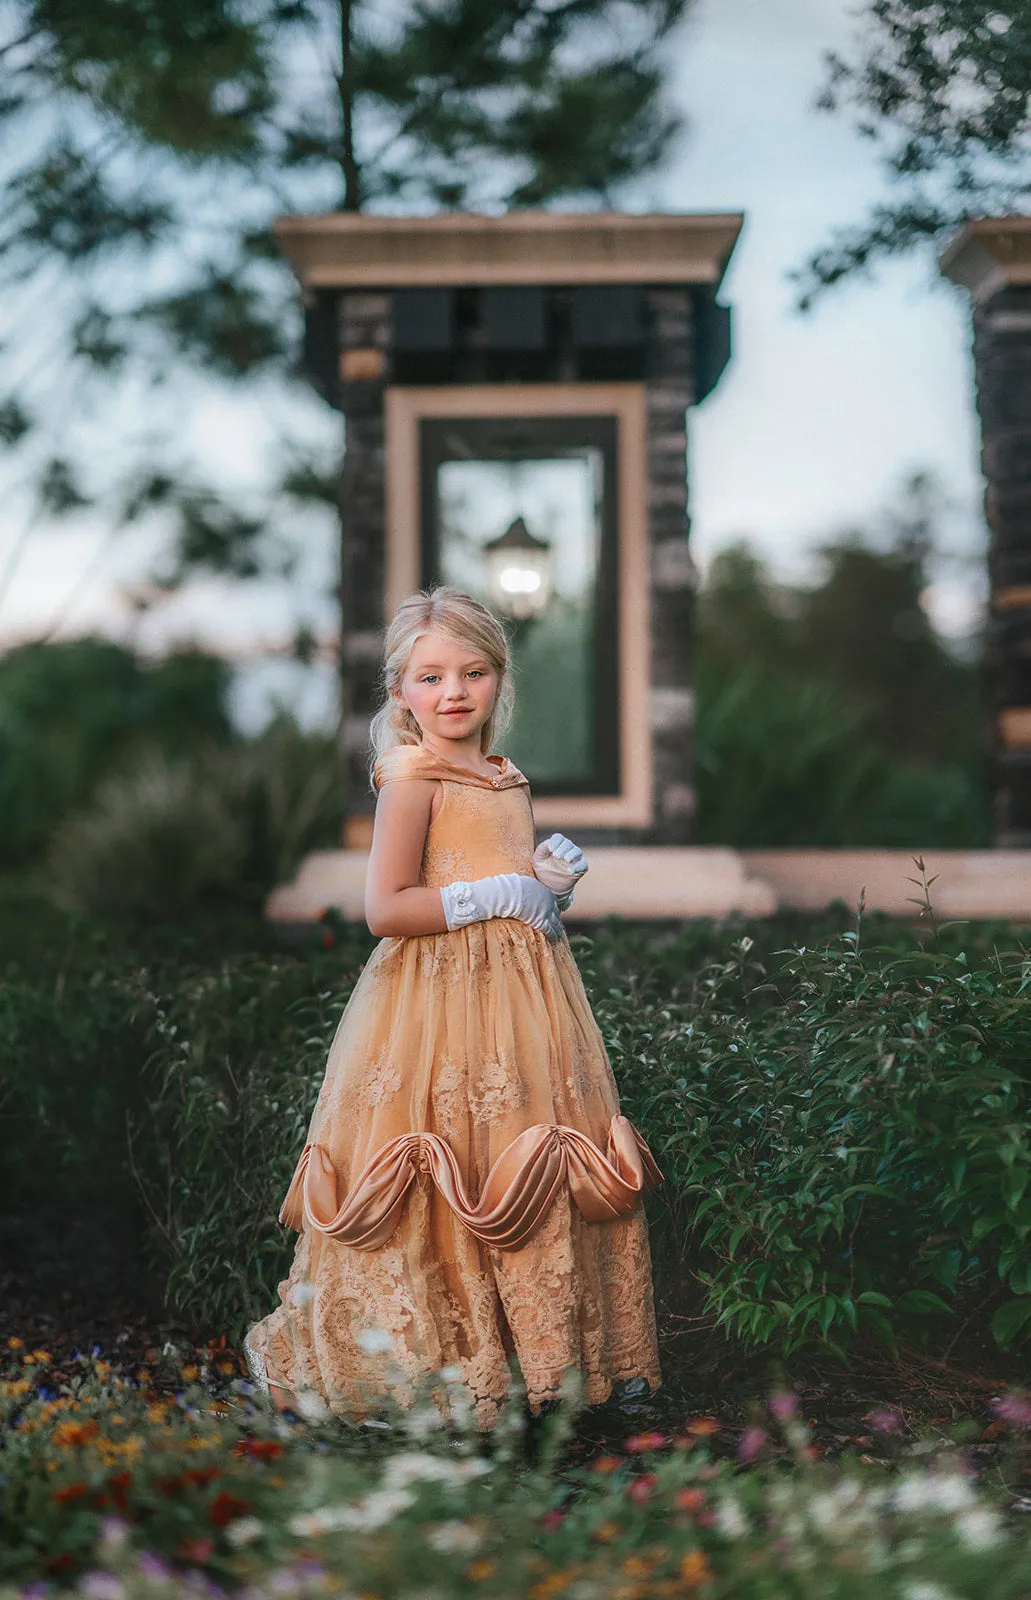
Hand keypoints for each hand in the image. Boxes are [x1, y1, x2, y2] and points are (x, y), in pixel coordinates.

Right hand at [440, 872, 561, 941]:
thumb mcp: (518, 881)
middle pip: (555, 910)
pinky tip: (555, 939)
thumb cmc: (508, 887)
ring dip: (557, 928)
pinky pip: (550, 930)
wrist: (506, 894)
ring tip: (559, 934)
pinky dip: (553, 935)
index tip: (552, 911)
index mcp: (542, 889)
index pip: (550, 900)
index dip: (551, 906)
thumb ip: (522, 885)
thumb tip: (514, 880)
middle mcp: (547, 900)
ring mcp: (546, 911)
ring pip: (555, 921)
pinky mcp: (541, 921)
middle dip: (555, 917)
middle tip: (557, 923)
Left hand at [532, 833, 587, 909]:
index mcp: (556, 844)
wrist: (549, 884)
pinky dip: (578, 867)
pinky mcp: (580, 868)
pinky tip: (570, 871)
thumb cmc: (543, 867)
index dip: (555, 841)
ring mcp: (575, 858)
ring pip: (577, 851)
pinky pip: (583, 865)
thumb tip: (548, 843)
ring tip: (566, 860)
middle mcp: (567, 849)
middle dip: (563, 849)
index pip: (558, 838)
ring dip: (572, 854)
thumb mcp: (538, 858)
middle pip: (568, 844)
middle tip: (556, 856)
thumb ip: (542, 849)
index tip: (550, 849)